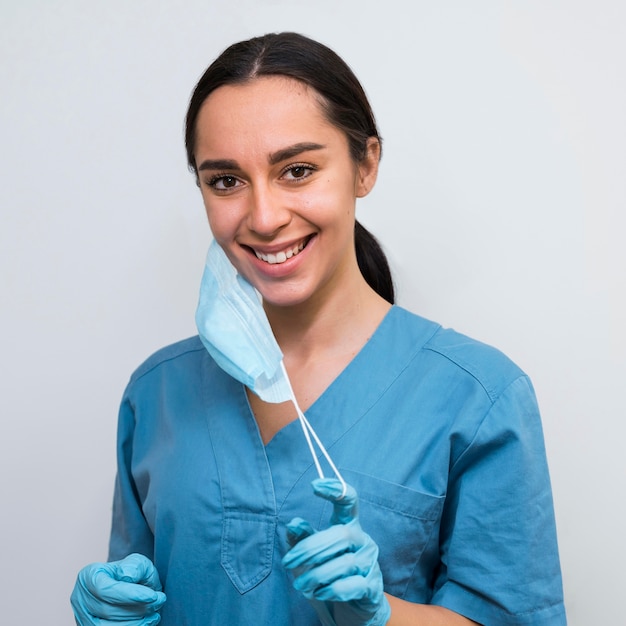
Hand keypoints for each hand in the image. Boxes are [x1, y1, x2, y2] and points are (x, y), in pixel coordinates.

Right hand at [70, 553, 165, 624]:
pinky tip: (148, 622)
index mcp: (88, 576)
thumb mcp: (137, 562)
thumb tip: (127, 577)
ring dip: (135, 622)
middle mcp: (80, 599)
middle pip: (107, 610)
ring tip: (154, 613)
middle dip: (137, 608)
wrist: (128, 587)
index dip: (129, 595)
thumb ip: (134, 566)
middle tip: (159, 601)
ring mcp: (82, 618)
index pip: (104, 589)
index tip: (153, 596)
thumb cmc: (131, 573)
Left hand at [282, 478, 390, 625]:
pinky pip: (354, 585)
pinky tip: (319, 592)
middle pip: (340, 534)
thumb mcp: (314, 552)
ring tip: (300, 585)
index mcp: (348, 525)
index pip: (349, 500)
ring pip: (344, 563)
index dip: (336, 489)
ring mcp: (370, 563)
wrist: (356, 604)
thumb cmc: (331, 570)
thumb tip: (293, 524)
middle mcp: (362, 539)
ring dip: (316, 574)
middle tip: (287, 562)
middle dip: (310, 549)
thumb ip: (303, 537)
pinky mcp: (372, 587)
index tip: (314, 485)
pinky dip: (333, 589)